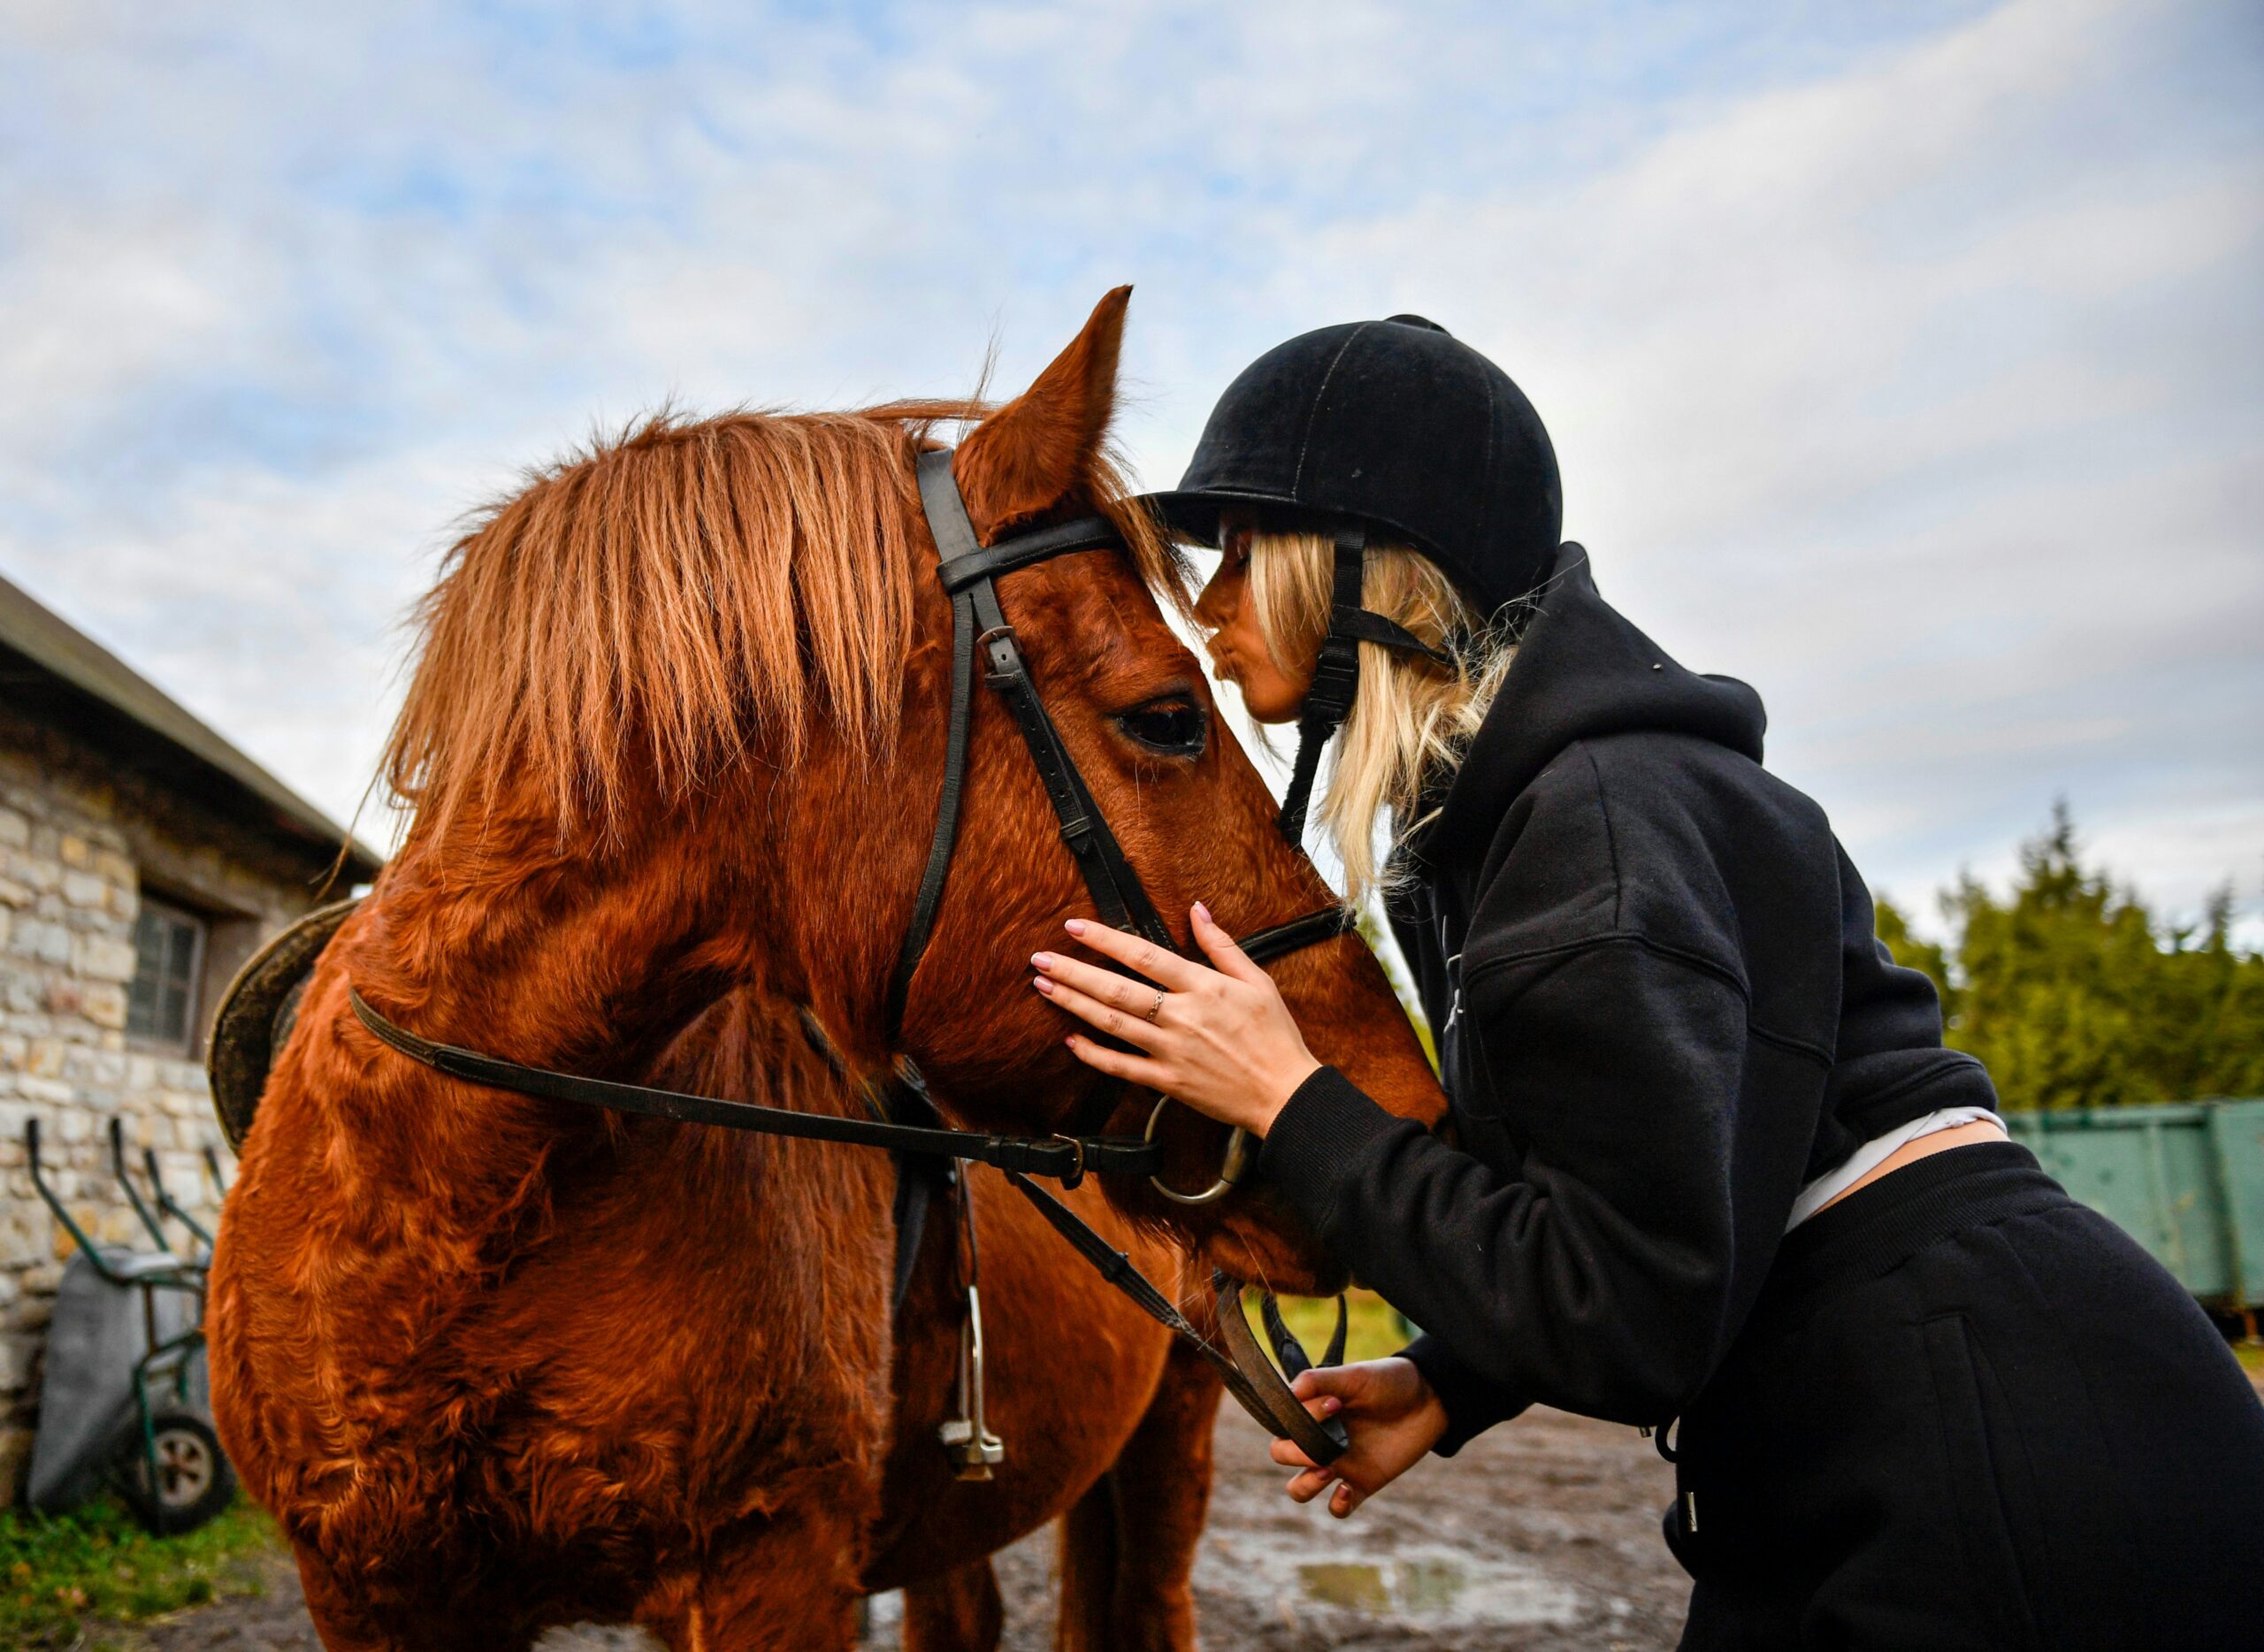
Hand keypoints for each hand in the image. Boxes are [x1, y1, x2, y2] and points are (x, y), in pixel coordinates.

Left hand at [1032, 904, 1320, 1136]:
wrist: (1284, 1093)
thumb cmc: (1274, 1035)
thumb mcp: (1256, 980)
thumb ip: (1221, 944)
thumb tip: (1197, 909)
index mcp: (1204, 987)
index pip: (1145, 955)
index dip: (1106, 940)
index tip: (1076, 927)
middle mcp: (1182, 1016)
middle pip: (1117, 989)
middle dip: (1074, 972)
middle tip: (1040, 958)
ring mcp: (1172, 1051)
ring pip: (1113, 1023)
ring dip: (1074, 1004)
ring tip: (1044, 987)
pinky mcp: (1168, 1082)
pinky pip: (1122, 1067)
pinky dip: (1094, 1054)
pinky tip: (1071, 1041)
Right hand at [1269, 1357, 1446, 1517]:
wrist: (1431, 1399)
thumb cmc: (1389, 1381)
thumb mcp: (1354, 1375)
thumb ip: (1319, 1381)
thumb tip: (1289, 1392)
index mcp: (1313, 1412)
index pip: (1283, 1423)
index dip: (1298, 1420)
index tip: (1334, 1404)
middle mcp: (1321, 1438)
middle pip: (1282, 1455)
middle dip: (1294, 1454)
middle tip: (1325, 1445)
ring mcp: (1340, 1464)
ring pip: (1300, 1488)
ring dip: (1305, 1485)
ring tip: (1328, 1470)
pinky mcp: (1363, 1484)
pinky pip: (1338, 1507)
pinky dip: (1337, 1505)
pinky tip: (1347, 1489)